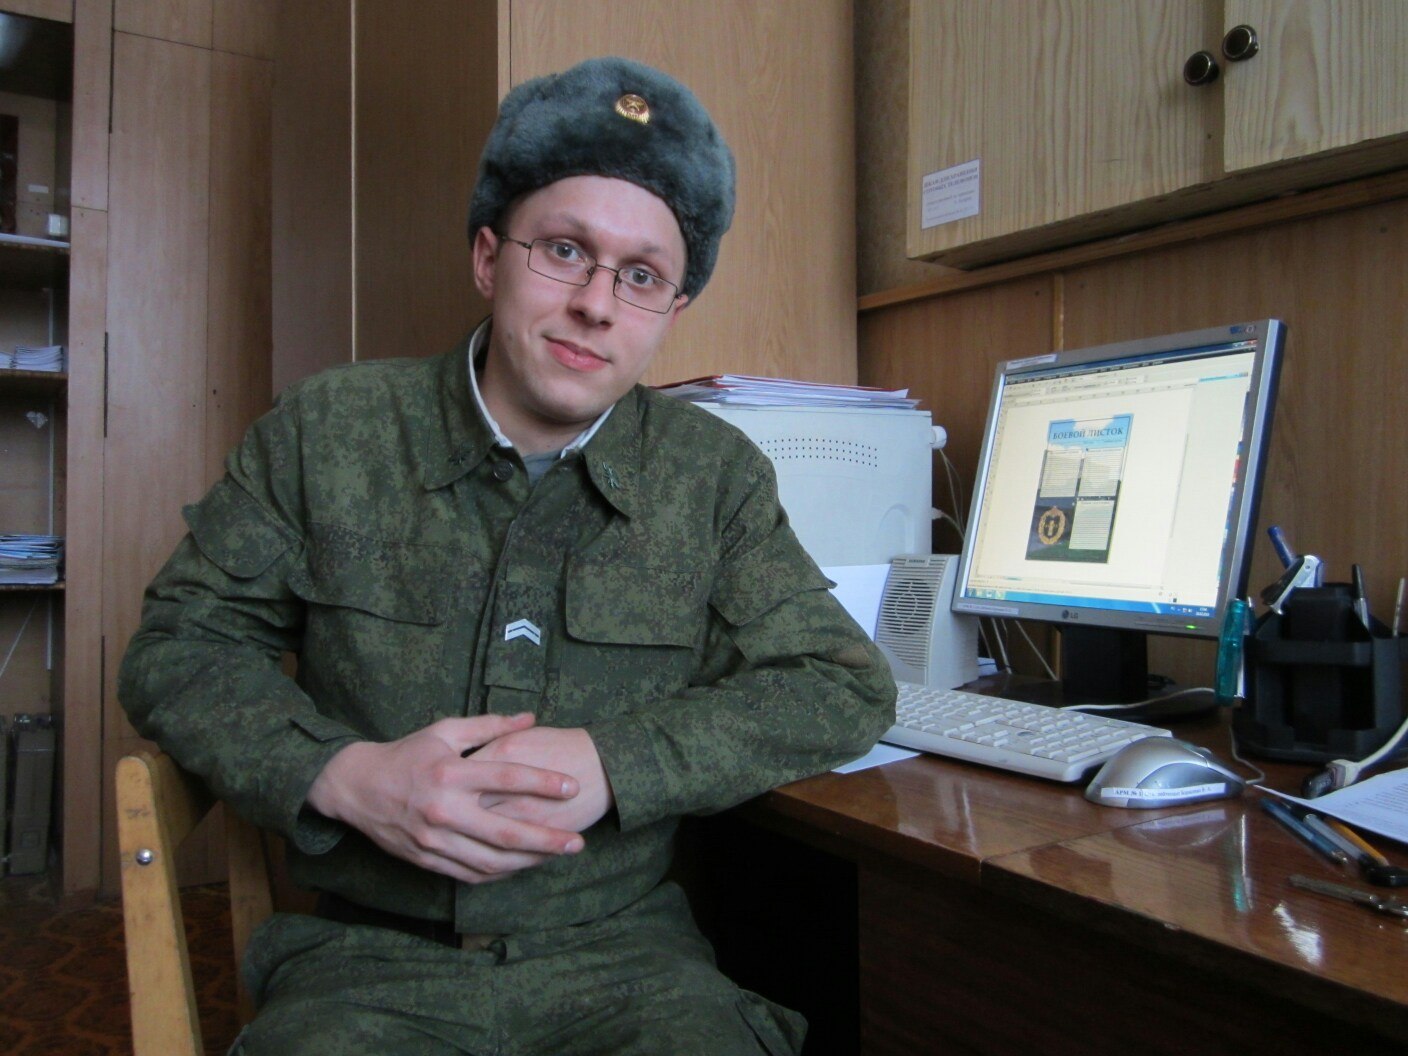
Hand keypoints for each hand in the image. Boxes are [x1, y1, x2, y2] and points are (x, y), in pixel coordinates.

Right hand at [306, 712, 585, 883]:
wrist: (355, 787)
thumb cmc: (406, 754)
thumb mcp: (444, 731)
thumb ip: (489, 726)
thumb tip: (530, 718)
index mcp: (450, 773)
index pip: (505, 777)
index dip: (542, 783)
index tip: (572, 787)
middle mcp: (444, 810)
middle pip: (505, 832)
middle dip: (546, 840)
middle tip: (577, 843)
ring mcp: (435, 840)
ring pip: (491, 861)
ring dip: (528, 862)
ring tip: (556, 856)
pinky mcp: (427, 860)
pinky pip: (470, 874)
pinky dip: (500, 874)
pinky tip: (522, 866)